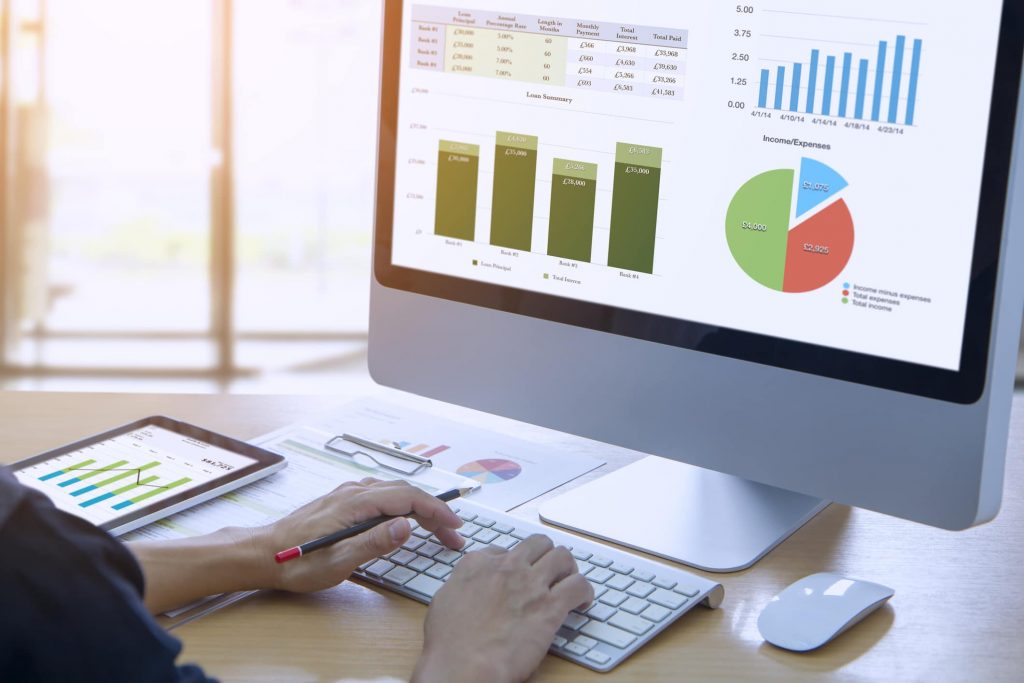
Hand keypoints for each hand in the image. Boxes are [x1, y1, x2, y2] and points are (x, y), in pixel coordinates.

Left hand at [252, 478, 463, 593]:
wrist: (261, 554)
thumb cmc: (297, 563)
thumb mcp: (338, 561)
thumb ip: (374, 543)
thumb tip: (407, 526)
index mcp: (356, 503)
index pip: (408, 498)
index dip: (436, 511)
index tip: (455, 526)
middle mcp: (353, 492)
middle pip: (404, 493)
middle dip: (433, 512)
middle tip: (452, 536)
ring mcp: (346, 494)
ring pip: (393, 492)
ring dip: (418, 507)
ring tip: (435, 528)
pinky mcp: (340, 501)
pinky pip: (380, 495)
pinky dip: (401, 504)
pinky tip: (402, 518)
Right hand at [413, 535, 593, 682]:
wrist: (464, 665)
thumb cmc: (450, 643)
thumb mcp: (445, 600)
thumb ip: (463, 583)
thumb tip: (472, 584)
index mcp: (478, 564)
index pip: (504, 550)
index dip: (514, 564)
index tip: (518, 576)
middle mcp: (507, 567)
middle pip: (538, 544)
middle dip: (546, 555)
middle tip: (549, 572)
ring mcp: (531, 584)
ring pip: (562, 556)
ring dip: (568, 568)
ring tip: (568, 583)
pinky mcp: (550, 606)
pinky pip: (579, 585)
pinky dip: (584, 592)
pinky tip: (581, 603)